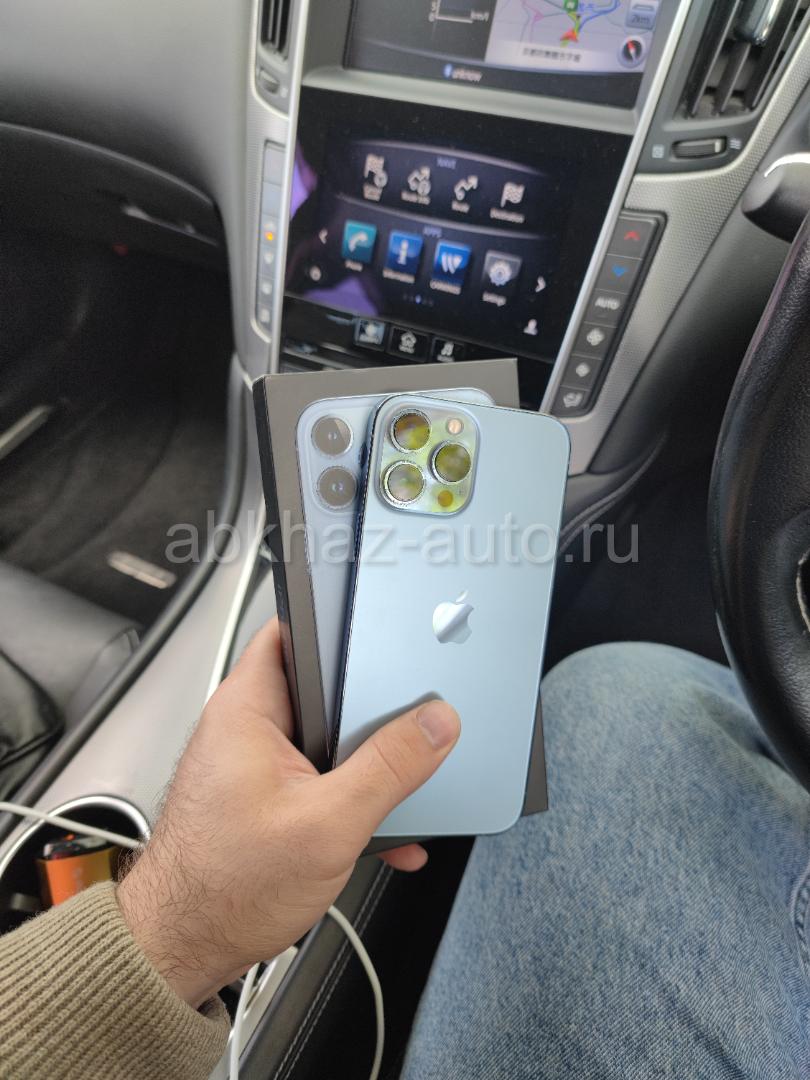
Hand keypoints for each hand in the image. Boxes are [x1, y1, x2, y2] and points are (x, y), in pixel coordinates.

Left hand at [116, 619, 459, 1007]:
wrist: (185, 949)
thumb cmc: (221, 889)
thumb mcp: (328, 823)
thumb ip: (388, 768)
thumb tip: (434, 725)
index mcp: (247, 710)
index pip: (290, 630)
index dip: (338, 622)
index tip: (383, 629)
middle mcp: (246, 728)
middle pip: (322, 689)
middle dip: (370, 709)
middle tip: (409, 720)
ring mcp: (256, 764)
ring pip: (328, 741)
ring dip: (366, 766)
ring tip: (396, 790)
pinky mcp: (266, 798)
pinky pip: (321, 780)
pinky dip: (352, 800)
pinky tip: (382, 833)